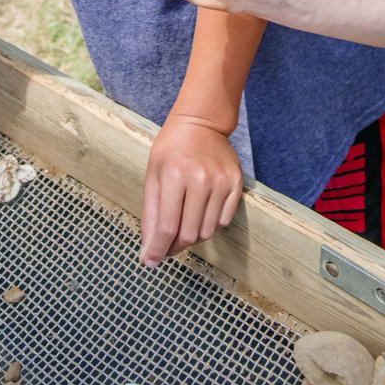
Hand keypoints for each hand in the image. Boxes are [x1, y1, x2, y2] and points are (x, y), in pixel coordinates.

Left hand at [140, 114, 242, 266]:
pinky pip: (224, 220)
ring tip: (183, 223)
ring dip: (193, 235)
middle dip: (174, 246)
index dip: (157, 249)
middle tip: (166, 245)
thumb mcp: (153, 173)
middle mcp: (199, 179)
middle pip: (189, 234)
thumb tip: (148, 250)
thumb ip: (150, 213)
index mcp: (173, 175)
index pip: (167, 227)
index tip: (149, 261)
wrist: (202, 122)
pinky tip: (201, 210)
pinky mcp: (236, 184)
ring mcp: (221, 182)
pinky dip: (210, 223)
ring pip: (207, 231)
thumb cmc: (172, 147)